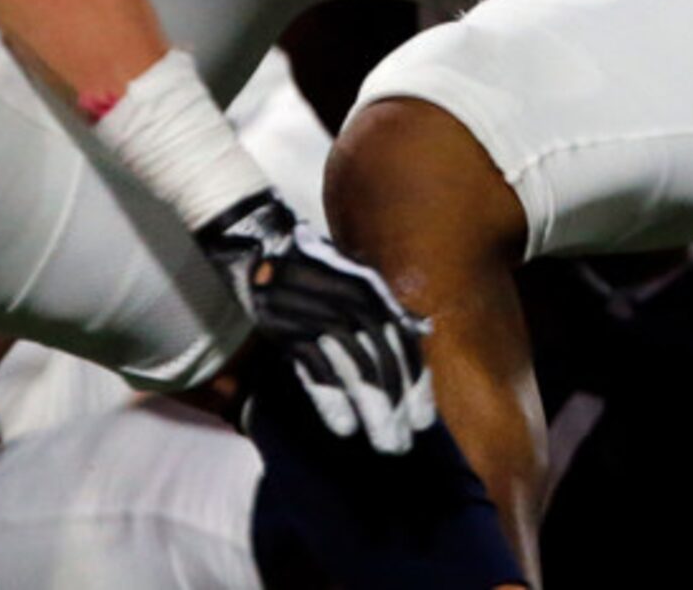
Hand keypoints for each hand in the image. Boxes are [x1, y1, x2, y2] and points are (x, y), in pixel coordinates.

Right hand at [196, 192, 435, 455]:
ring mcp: (322, 319)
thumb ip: (392, 306)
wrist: (266, 247)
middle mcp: (354, 306)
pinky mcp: (292, 332)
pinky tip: (344, 427)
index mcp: (374, 294)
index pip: (405, 345)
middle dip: (396, 408)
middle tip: (403, 444)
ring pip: (356, 373)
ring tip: (383, 442)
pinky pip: (318, 373)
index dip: (416, 385)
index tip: (424, 420)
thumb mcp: (362, 278)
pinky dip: (332, 402)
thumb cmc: (320, 267)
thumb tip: (425, 329)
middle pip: (383, 364)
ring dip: (372, 413)